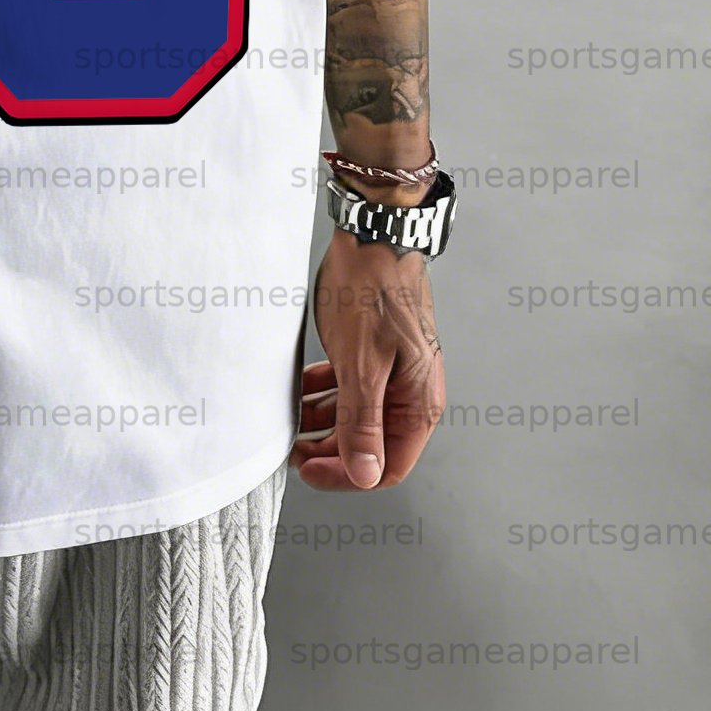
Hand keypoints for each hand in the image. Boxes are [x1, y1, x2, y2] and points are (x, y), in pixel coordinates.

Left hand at [295, 226, 444, 490]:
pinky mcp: (378, 350)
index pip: (387, 467)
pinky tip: (302, 387)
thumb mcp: (361, 365)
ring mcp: (395, 370)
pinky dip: (327, 392)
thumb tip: (366, 476)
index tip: (308, 469)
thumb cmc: (372, 291)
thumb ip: (362, 423)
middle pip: (371, 445)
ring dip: (324, 421)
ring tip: (291, 419)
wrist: (374, 234)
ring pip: (358, 414)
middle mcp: (412, 391)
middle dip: (330, 450)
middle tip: (293, 448)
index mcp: (419, 403)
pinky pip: (353, 385)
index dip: (346, 476)